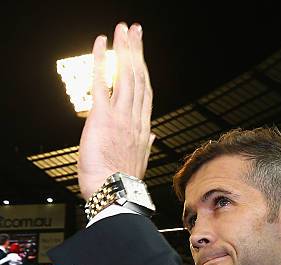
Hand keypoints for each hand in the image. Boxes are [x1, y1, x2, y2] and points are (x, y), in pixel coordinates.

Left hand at [78, 22, 154, 200]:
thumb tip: (153, 136)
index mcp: (143, 129)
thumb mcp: (139, 163)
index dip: (144, 71)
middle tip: (135, 30)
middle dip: (137, 51)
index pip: (145, 93)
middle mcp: (135, 119)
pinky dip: (102, 60)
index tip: (142, 55)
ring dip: (124, 49)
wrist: (114, 194)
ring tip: (123, 29)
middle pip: (139, 78)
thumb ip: (145, 145)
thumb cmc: (122, 184)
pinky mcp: (102, 117)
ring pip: (126, 75)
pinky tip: (102, 42)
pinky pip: (102, 82)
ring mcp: (121, 117)